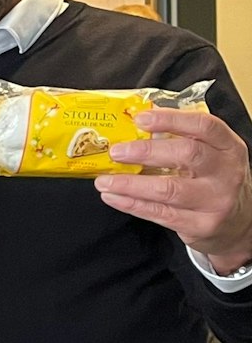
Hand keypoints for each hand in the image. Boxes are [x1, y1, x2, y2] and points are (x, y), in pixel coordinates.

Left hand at [97, 109, 251, 273]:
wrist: (238, 222)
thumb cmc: (214, 181)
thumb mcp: (211, 155)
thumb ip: (181, 139)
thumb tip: (135, 123)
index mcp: (229, 147)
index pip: (204, 126)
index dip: (171, 119)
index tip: (140, 118)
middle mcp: (227, 172)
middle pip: (187, 154)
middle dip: (146, 151)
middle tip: (116, 151)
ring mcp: (215, 200)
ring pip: (169, 189)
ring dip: (130, 184)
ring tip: (104, 180)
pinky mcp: (200, 225)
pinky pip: (160, 213)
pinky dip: (131, 204)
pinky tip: (113, 196)